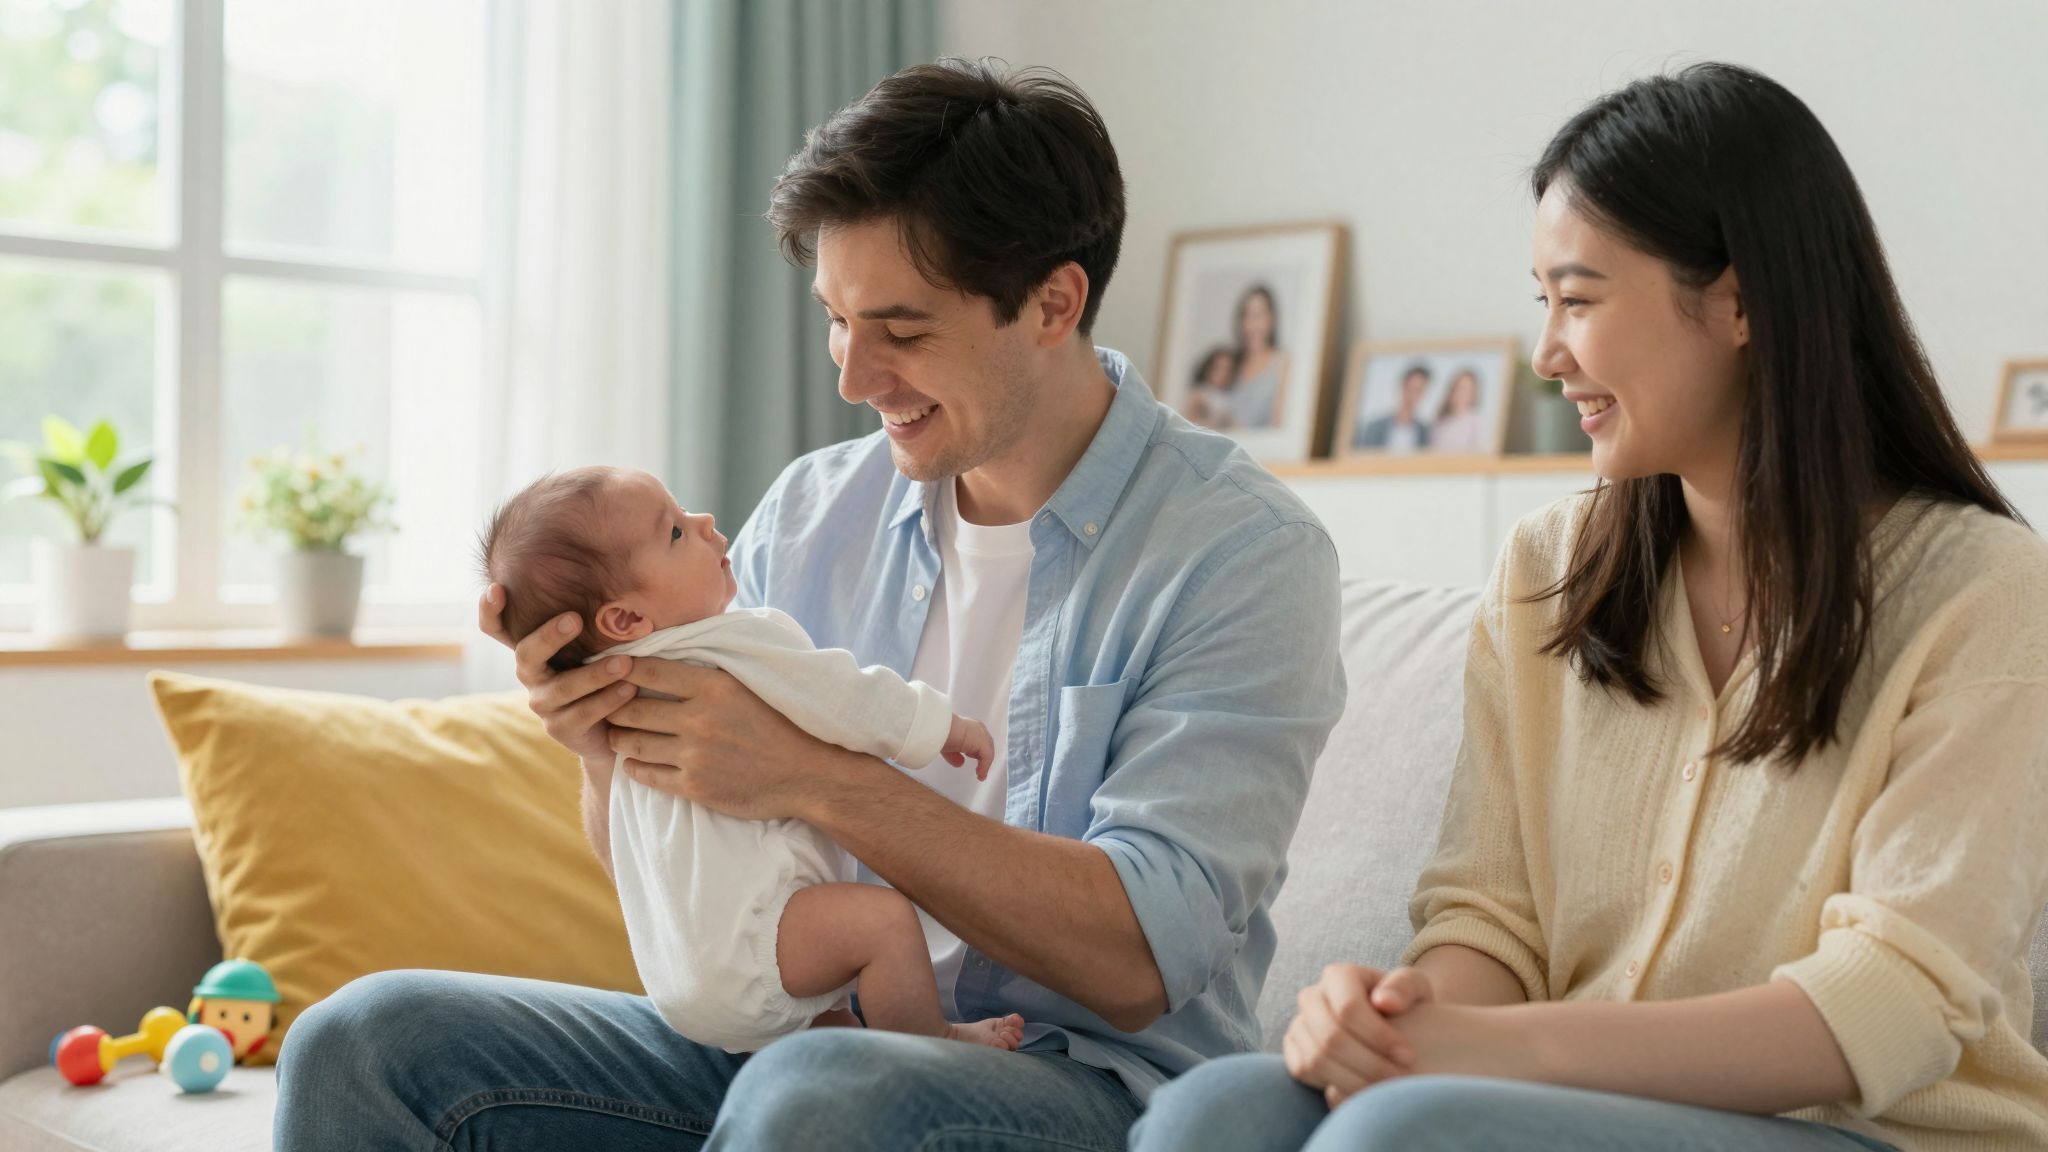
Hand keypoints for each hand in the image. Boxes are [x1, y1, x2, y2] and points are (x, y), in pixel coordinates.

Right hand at [478, 584, 632, 763]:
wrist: (615, 727)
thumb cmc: (607, 672)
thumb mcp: (598, 642)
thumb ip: (596, 616)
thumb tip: (620, 567)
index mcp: (534, 649)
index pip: (497, 628)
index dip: (490, 610)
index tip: (497, 587)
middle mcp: (531, 675)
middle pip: (526, 654)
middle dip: (549, 636)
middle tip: (575, 619)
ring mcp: (543, 704)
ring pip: (563, 687)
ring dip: (595, 673)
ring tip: (625, 662)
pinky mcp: (561, 729)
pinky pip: (582, 714)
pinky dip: (608, 700)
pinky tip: (630, 689)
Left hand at [607, 658, 854, 821]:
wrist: (805, 773)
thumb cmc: (776, 724)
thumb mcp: (746, 685)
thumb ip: (708, 672)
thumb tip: (671, 650)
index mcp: (714, 686)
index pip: (649, 670)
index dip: (622, 668)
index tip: (610, 668)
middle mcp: (699, 719)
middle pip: (632, 708)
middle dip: (613, 707)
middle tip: (607, 706)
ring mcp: (695, 755)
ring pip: (632, 743)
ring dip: (618, 738)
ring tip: (616, 734)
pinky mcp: (694, 786)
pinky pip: (646, 774)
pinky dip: (633, 766)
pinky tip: (633, 761)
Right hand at [942, 716, 994, 779]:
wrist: (944, 729)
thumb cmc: (942, 733)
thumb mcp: (948, 746)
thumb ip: (955, 755)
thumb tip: (960, 763)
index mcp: (970, 725)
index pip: (977, 738)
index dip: (976, 750)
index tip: (971, 757)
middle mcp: (979, 729)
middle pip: (986, 745)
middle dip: (982, 757)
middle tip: (978, 768)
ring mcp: (983, 736)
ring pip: (987, 752)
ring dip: (984, 764)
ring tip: (980, 775)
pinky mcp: (984, 744)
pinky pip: (986, 759)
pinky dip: (984, 768)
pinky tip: (980, 776)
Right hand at [1282, 964, 1433, 1107]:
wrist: (1390, 1023)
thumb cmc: (1404, 1004)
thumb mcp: (1416, 987)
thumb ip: (1404, 986)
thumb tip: (1384, 1002)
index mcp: (1338, 976)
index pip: (1348, 1009)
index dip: (1378, 1036)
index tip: (1408, 1056)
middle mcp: (1311, 997)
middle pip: (1330, 1037)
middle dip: (1369, 1063)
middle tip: (1400, 1079)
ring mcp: (1298, 1024)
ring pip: (1316, 1058)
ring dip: (1354, 1080)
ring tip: (1385, 1089)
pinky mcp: (1293, 1050)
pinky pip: (1304, 1071)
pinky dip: (1333, 1085)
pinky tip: (1364, 1090)